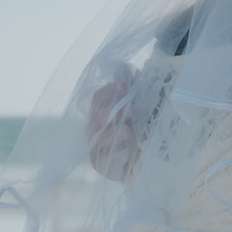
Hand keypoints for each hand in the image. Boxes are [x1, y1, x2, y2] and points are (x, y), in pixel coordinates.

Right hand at [88, 63, 136, 179]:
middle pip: (97, 116)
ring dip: (113, 133)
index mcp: (100, 111)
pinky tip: (125, 153)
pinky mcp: (103, 165)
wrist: (136, 162)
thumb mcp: (131, 107)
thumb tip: (123, 66)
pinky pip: (106, 160)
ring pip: (100, 138)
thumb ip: (127, 88)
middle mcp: (95, 128)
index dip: (110, 91)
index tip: (124, 85)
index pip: (99, 98)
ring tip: (127, 130)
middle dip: (112, 111)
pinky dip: (116, 155)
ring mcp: (97, 147)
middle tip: (130, 109)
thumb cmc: (132, 130)